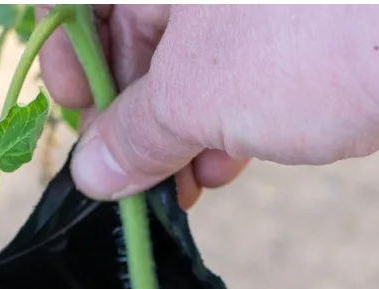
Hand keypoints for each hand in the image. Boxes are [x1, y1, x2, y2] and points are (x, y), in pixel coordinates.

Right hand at [37, 5, 378, 207]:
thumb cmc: (312, 34)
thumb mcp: (196, 98)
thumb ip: (132, 136)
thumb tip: (94, 171)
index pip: (74, 5)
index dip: (65, 66)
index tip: (82, 122)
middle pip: (138, 28)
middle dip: (133, 112)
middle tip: (140, 175)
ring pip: (197, 46)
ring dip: (183, 123)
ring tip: (194, 181)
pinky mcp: (313, 11)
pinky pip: (250, 50)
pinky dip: (234, 103)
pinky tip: (237, 155)